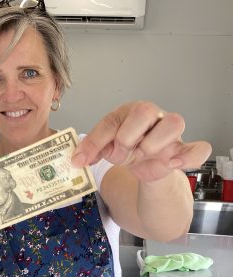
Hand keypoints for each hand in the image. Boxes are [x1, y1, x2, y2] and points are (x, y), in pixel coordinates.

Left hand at [72, 101, 211, 181]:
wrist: (145, 165)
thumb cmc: (126, 148)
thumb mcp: (105, 148)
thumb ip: (91, 150)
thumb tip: (76, 159)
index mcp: (128, 112)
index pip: (111, 121)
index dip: (95, 142)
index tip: (81, 160)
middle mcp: (152, 115)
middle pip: (143, 111)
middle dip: (126, 139)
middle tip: (120, 154)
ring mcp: (170, 130)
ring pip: (174, 123)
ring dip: (151, 146)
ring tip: (141, 157)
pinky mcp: (184, 148)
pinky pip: (198, 148)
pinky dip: (188, 157)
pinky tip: (171, 163)